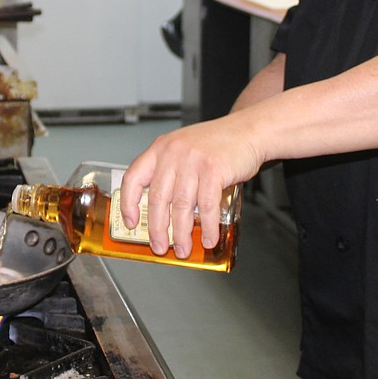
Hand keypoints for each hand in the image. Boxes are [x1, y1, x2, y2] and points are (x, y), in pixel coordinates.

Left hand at [119, 117, 264, 259]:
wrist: (249, 130)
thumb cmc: (218, 143)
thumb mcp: (184, 149)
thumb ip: (170, 172)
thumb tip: (162, 212)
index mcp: (161, 148)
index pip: (134, 177)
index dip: (128, 203)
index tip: (131, 222)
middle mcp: (173, 153)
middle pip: (158, 198)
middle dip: (158, 229)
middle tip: (160, 247)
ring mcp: (193, 161)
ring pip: (181, 206)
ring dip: (181, 233)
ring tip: (184, 248)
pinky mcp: (214, 170)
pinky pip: (206, 206)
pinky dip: (207, 226)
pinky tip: (207, 237)